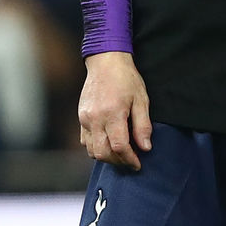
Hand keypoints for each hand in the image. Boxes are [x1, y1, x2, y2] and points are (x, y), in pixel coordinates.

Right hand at [78, 51, 151, 169]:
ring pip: (91, 150)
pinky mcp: (80, 118)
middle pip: (103, 153)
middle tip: (131, 162)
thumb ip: (143, 125)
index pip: (119, 147)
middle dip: (118, 162)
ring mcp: (85, 119)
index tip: (138, 164)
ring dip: (106, 157)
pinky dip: (96, 148)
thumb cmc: (126, 79)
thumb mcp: (141, 99)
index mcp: (112, 114)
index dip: (130, 159)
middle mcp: (95, 119)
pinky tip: (108, 144)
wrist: (105, 62)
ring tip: (121, 155)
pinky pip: (85, 141)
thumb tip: (145, 147)